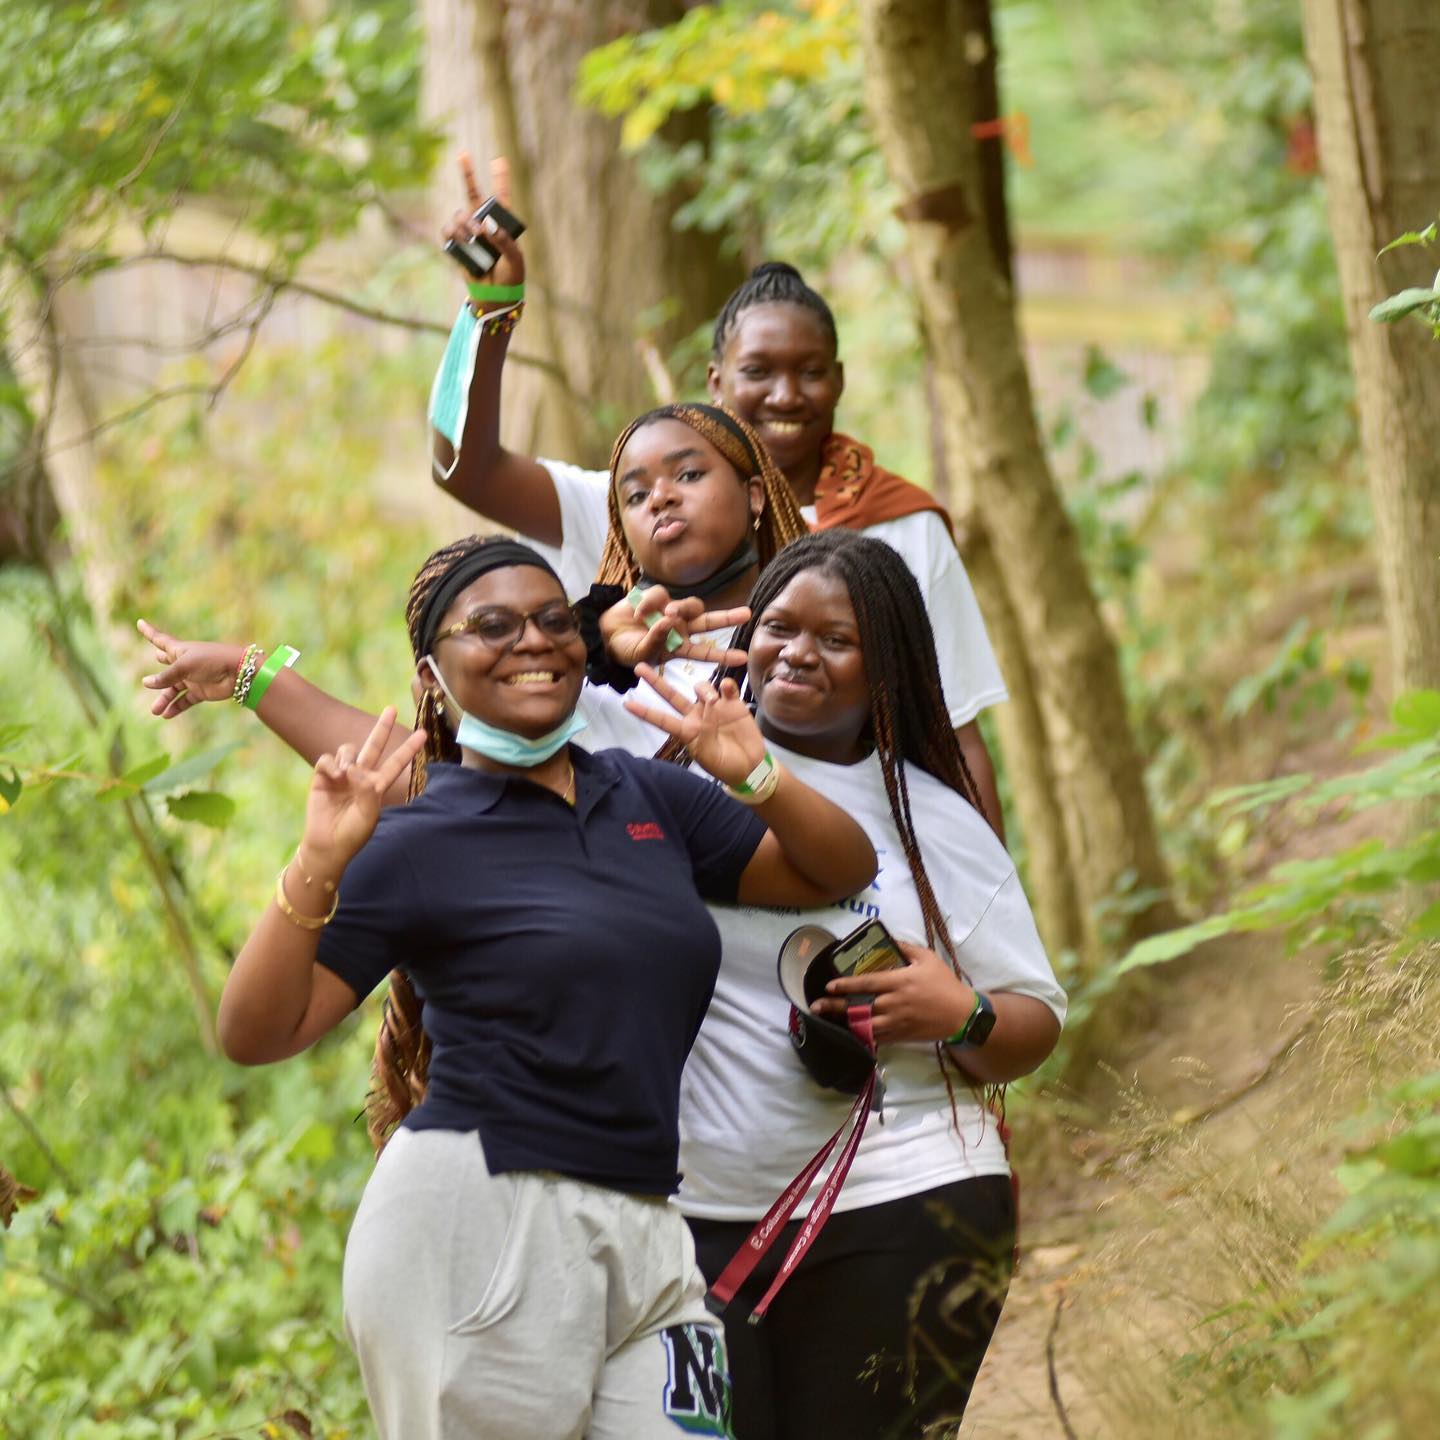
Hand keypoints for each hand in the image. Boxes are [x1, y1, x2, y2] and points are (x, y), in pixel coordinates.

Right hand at [138, 618, 245, 718]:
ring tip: (155, 711)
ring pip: (173, 689)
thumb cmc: (211, 661)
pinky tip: (167, 714)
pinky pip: (185, 700)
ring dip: (164, 699)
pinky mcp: (201, 691)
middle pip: (166, 667)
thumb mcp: (184, 666)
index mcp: (180, 650)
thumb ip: (165, 676)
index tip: (139, 622)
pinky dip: (176, 707)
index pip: (160, 640)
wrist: (238, 672)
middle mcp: (185, 663)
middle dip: (159, 672)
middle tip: (147, 680)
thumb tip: (146, 683)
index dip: (149, 632)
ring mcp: (193, 678)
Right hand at [300, 708, 426, 877]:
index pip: (397, 763)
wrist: (327, 845)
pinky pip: (327, 759)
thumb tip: (354, 768)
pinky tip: (334, 776)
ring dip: (349, 756)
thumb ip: (367, 790)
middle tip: (391, 709)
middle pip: (374, 746)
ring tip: (346, 773)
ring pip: (349, 750)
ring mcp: (342, 775)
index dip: (409, 748)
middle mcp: (361, 777)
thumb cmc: (352, 834)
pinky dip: (331, 764)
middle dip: (382, 727)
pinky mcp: (323, 777)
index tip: (424, 734)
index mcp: (377, 786)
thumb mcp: (368, 815)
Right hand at [443, 153, 523, 291]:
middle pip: (473, 194)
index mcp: (502, 224)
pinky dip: (454, 234)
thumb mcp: (515, 259)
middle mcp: (484, 223)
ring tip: (475, 237)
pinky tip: (461, 240)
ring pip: (460, 215)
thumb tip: (486, 226)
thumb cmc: (509, 277)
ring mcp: (469, 232)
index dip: (500, 178)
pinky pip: (449, 231)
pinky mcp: (457, 244)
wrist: (494, 296)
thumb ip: (504, 241)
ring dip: (465, 223)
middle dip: (468, 173)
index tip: (499, 160)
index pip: (501, 197)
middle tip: (463, 155)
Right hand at [600, 585, 750, 669]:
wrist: (606, 635)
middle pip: (710, 622)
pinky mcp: (657, 597)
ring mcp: (671, 610)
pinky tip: (638, 613)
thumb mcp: (642, 655)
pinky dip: (650, 604)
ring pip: (691, 605)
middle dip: (728, 618)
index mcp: (680, 647)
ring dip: (682, 609)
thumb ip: (655, 641)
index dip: (723, 655)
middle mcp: (681, 628)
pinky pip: (661, 595)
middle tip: (746, 615)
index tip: (742, 658)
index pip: (706, 652)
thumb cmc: (627, 650)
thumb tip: (669, 620)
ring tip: (666, 615)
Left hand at [623, 664, 764, 786]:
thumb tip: (710, 705)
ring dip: (704, 690)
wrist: (750, 767)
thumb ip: (706, 730)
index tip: (626, 704)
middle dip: (656, 682)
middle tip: (639, 668)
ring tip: (714, 700)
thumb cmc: (724, 765)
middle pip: (672, 696)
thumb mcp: (709, 754)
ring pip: (701, 688)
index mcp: (686, 730)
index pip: (661, 719)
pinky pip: (726, 688)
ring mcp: (714, 707)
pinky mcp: (732, 704)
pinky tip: (727, 688)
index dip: (645, 712)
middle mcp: (695, 715)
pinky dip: (726, 685)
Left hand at [810, 940, 975, 1044]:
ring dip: (844, 1022)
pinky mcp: (901, 1035)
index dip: (846, 985)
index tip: (829, 986)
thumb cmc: (944, 983)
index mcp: (900, 982)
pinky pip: (876, 1038)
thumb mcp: (928, 958)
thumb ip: (906, 948)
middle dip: (836, 1007)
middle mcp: (894, 1003)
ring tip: (827, 1020)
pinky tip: (848, 1033)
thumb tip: (888, 939)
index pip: (867, 983)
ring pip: (865, 1024)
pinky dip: (861, 1036)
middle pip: (860, 1006)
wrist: (961, 1015)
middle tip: (816, 1006)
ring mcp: (897, 1022)